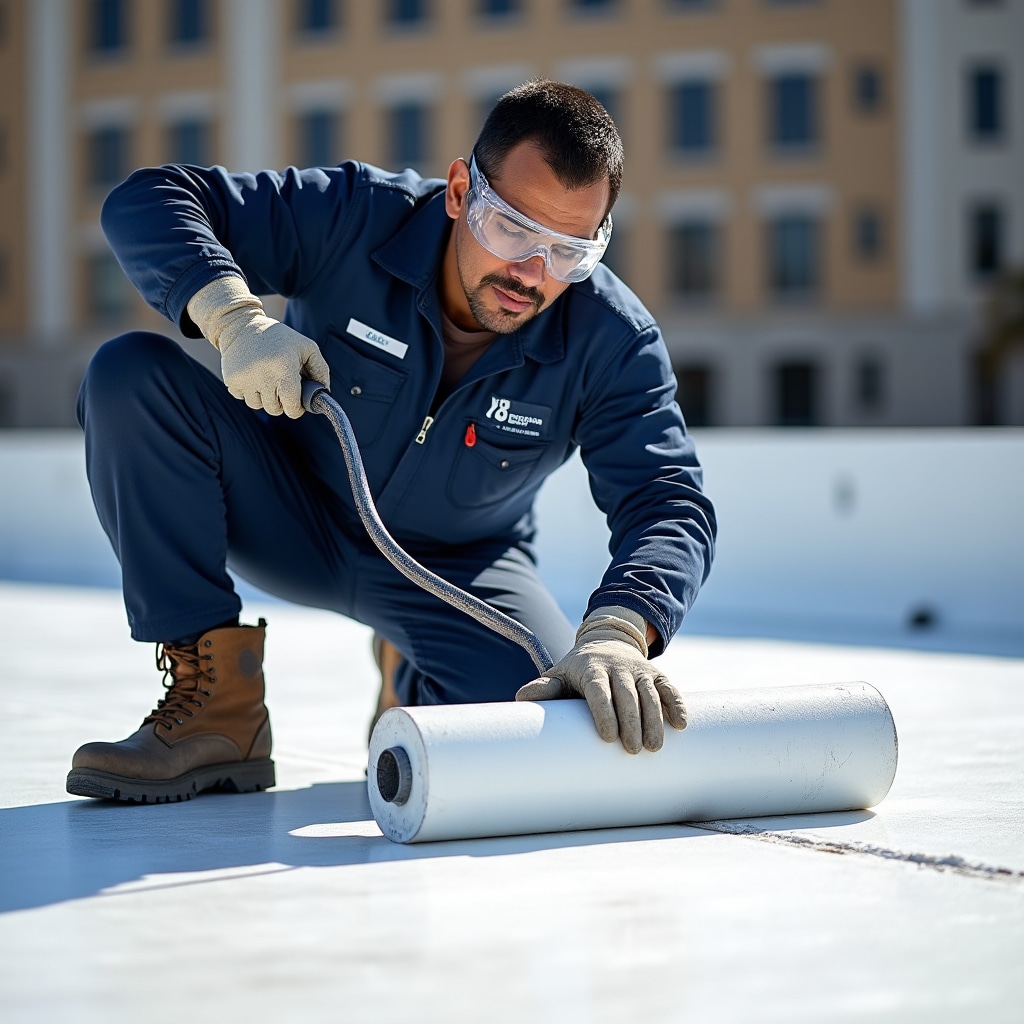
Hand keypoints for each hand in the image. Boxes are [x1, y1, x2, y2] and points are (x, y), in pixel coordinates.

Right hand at [187, 276, 329, 418]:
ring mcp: (245, 379)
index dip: (297, 409)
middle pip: (275, 410)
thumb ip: (321, 369)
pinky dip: (249, 392)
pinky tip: (252, 375)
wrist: (241, 325)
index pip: (292, 407)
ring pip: (258, 406)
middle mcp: (263, 375)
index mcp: (284, 367)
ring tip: (266, 378)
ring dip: (264, 397)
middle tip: (281, 385)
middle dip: (281, 402)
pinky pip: (243, 399)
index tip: (297, 402)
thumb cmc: (279, 338)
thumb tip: (324, 392)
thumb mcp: (306, 346)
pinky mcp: (231, 380)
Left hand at [515, 606, 686, 753]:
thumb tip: (521, 698)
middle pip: (627, 694)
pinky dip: (677, 704)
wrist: (607, 641)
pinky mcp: (656, 673)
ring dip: (655, 719)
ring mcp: (639, 670)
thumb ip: (545, 688)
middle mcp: (617, 667)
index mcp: (591, 669)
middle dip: (632, 721)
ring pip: (650, 693)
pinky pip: (669, 687)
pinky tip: (681, 724)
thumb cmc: (578, 669)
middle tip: (633, 750)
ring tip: (654, 747)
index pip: (598, 690)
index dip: (604, 712)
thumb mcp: (560, 674)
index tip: (608, 736)